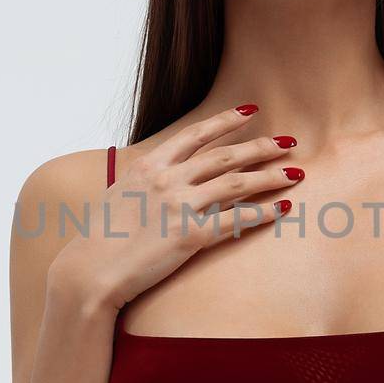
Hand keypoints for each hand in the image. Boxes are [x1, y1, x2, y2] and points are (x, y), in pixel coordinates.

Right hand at [49, 103, 302, 312]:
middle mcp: (167, 179)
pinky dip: (263, 212)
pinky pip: (236, 220)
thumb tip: (160, 174)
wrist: (89, 270)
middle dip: (261, 147)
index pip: (196, 134)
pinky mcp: (190, 236)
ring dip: (270, 175)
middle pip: (225, 156)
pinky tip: (281, 208)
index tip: (251, 112)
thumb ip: (144, 180)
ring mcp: (180, 206)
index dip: (227, 121)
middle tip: (288, 142)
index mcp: (149, 165)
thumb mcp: (120, 194)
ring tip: (294, 172)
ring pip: (237, 183)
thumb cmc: (99, 238)